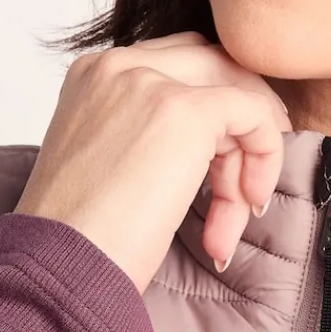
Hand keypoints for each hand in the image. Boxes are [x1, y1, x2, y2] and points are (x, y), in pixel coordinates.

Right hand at [14, 31, 292, 294]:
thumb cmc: (82, 236)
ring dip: (249, 160)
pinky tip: (248, 204)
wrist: (64, 265)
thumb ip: (151, 134)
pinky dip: (266, 156)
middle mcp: (118, 66)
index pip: (180, 66)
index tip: (224, 168)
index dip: (214, 116)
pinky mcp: (186, 112)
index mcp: (94, 75)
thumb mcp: (112, 163)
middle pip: (213, 68)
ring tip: (232, 222)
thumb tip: (215, 144)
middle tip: (247, 187)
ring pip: (237, 94)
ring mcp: (150, 83)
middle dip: (239, 128)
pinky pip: (255, 114)